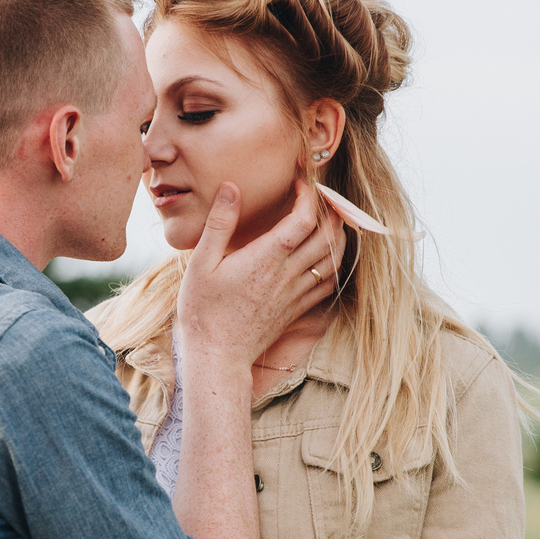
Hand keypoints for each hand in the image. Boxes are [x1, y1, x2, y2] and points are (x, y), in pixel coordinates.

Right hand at [174, 173, 341, 374]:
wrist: (218, 357)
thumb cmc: (203, 310)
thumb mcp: (201, 262)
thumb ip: (219, 223)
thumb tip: (232, 187)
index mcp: (267, 257)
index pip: (304, 218)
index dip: (309, 194)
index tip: (300, 181)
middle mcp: (288, 274)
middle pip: (328, 235)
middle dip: (331, 209)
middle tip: (321, 195)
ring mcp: (296, 293)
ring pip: (334, 258)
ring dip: (338, 234)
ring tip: (330, 219)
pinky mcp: (297, 309)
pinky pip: (328, 283)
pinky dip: (334, 263)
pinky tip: (326, 256)